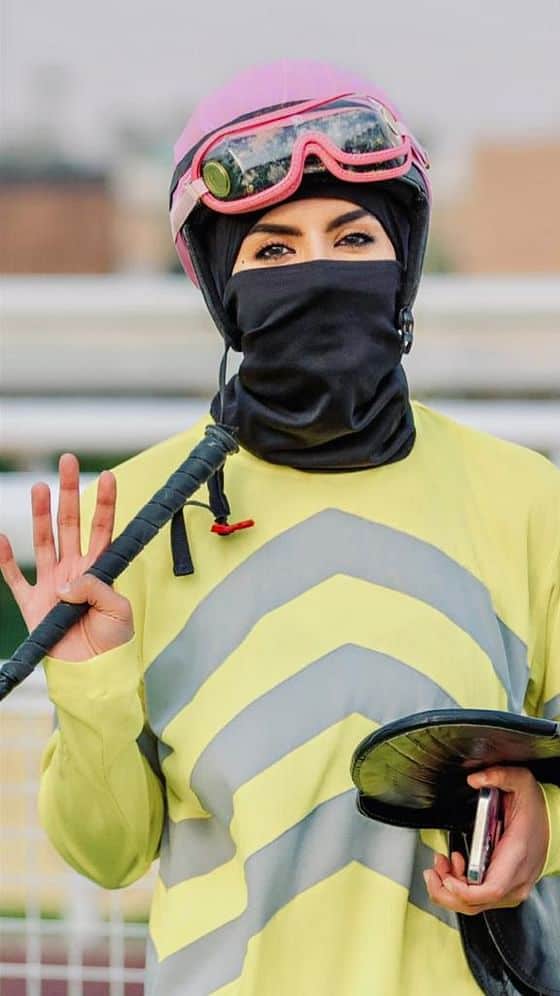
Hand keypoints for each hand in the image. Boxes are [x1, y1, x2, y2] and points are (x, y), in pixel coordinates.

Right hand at [0, 453, 133, 661]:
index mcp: (99, 569)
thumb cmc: (111, 643)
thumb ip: (98, 589)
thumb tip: (69, 581)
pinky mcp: (32, 603)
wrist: (90, 673)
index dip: (104, 503)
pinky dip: (3, 558)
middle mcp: (74, 569)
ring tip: (40, 488)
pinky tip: (0, 537)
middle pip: (70, 523)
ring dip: (41, 514)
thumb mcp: (118, 612)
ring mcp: (51, 583)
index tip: (108, 476)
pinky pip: (13, 578)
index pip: (102, 528)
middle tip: (66, 462)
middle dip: (68, 492)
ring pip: (44, 541)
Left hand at [423, 766, 548, 914]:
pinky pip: (479, 898)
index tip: (446, 879)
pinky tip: (454, 868)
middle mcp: (515, 878)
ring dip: (450, 889)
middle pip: (478, 903)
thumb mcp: (521, 782)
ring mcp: (511, 887)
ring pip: (476, 904)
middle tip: (433, 872)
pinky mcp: (505, 888)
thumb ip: (499, 776)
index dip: (464, 891)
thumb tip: (476, 779)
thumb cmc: (536, 809)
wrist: (553, 823)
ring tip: (440, 866)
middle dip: (447, 892)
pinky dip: (460, 888)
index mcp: (516, 855)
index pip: (491, 889)